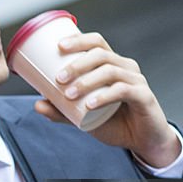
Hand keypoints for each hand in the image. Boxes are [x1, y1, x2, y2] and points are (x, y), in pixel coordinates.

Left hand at [34, 32, 180, 166]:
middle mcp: (126, 67)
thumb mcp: (84, 116)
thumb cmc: (115, 122)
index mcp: (112, 64)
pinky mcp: (145, 97)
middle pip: (101, 53)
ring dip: (86, 81)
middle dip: (77, 63)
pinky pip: (123, 90)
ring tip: (69, 94)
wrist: (142, 140)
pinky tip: (90, 104)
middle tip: (59, 78)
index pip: (97, 42)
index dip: (79, 40)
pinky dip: (104, 96)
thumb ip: (62, 111)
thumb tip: (38, 105)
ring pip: (110, 70)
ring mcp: (136, 81)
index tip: (59, 46)